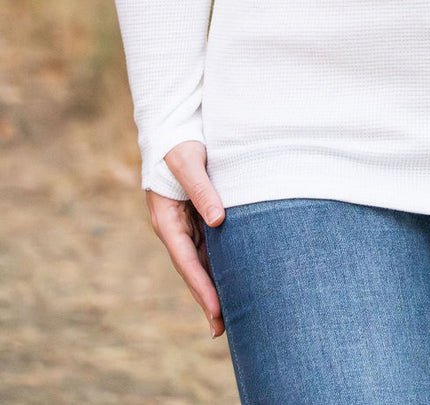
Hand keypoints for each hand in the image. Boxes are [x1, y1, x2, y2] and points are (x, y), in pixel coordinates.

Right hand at [145, 140, 225, 338]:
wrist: (175, 125)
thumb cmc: (179, 143)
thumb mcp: (188, 162)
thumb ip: (202, 189)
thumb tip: (219, 220)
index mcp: (167, 219)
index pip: (186, 261)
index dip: (202, 287)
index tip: (217, 310)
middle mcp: (176, 226)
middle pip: (195, 268)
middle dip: (209, 297)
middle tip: (225, 328)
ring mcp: (188, 222)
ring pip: (205, 259)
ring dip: (217, 283)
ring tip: (237, 312)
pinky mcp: (200, 214)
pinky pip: (212, 243)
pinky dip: (223, 261)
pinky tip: (239, 276)